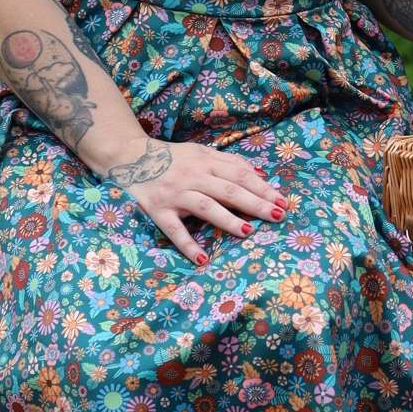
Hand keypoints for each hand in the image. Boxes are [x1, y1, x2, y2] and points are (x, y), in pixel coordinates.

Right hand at [99, 137, 287, 264]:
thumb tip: (261, 176)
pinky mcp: (158, 210)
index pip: (240, 174)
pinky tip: (202, 258)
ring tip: (247, 232)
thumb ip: (229, 163)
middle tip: (276, 216)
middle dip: (255, 203)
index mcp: (206, 161)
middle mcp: (193, 176)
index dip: (262, 188)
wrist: (130, 157)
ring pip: (205, 206)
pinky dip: (187, 244)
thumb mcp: (201, 153)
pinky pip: (174, 229)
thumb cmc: (172, 158)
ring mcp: (175, 194)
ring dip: (227, 219)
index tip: (283, 201)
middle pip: (228, 190)